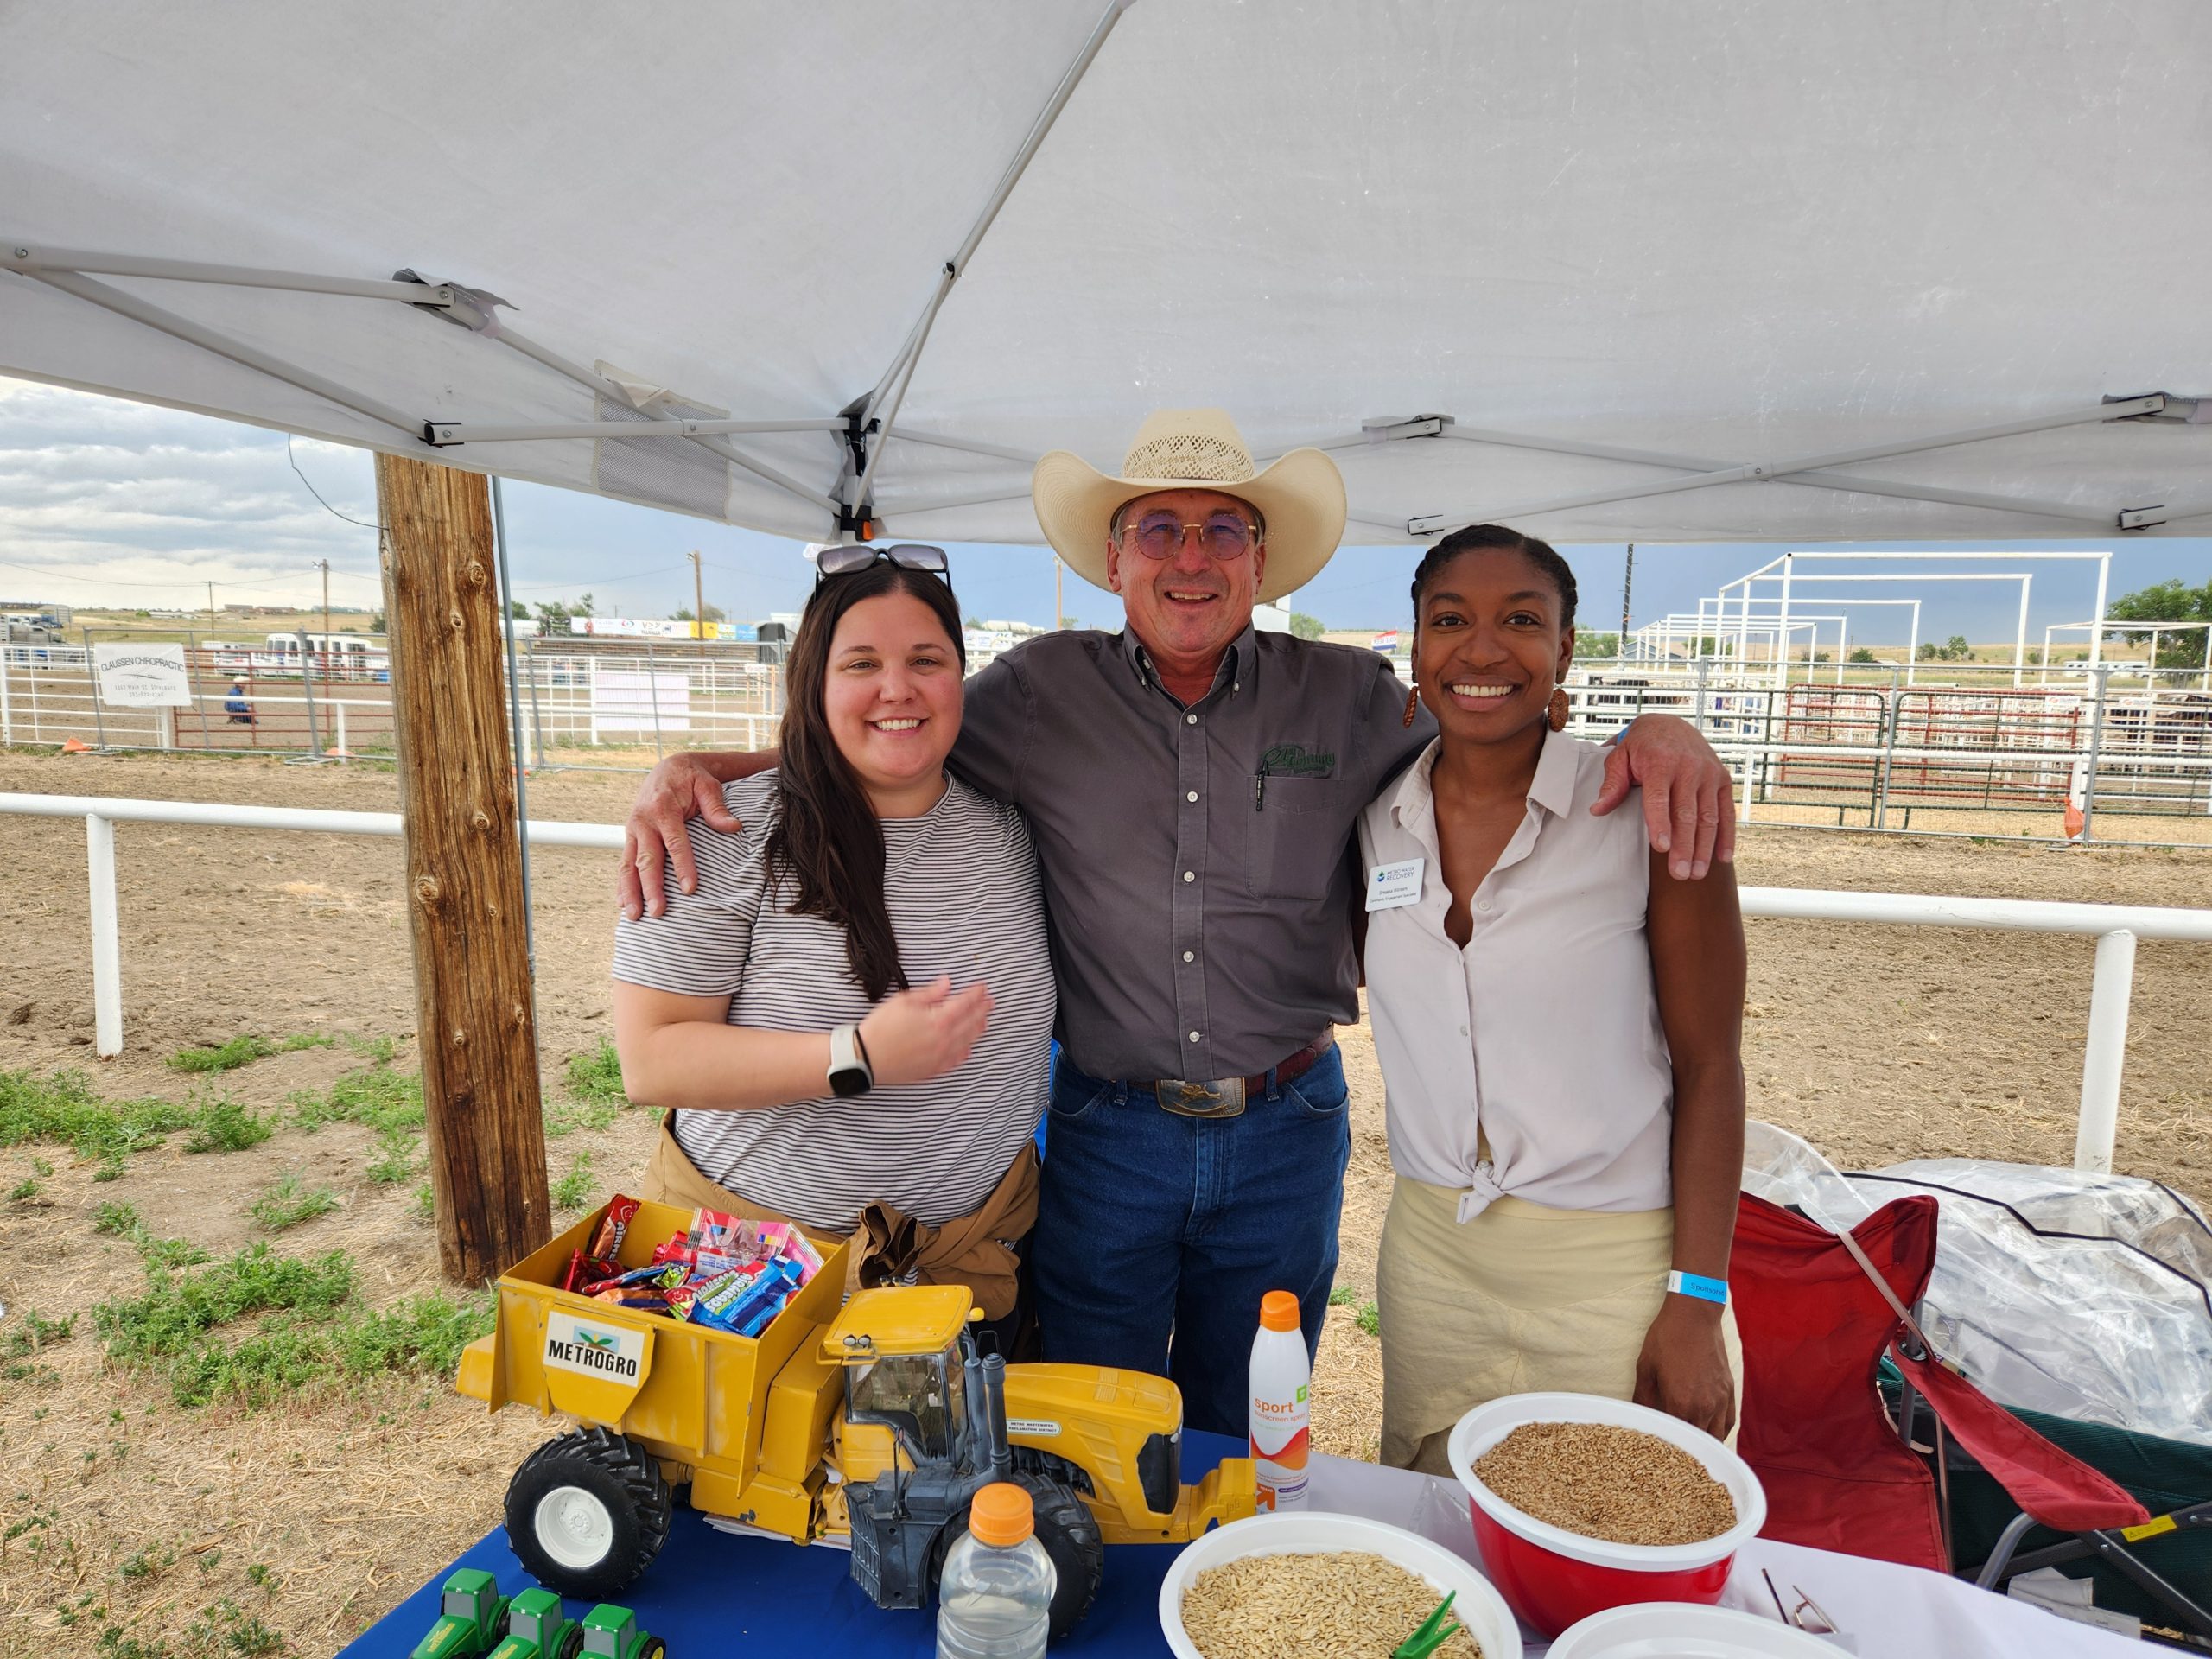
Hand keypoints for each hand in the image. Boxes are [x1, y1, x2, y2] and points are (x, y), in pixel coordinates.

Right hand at [619, 754, 744, 920]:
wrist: (667, 768)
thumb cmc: (691, 779)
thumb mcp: (707, 785)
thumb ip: (717, 807)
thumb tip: (733, 827)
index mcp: (663, 808)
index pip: (675, 842)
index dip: (683, 866)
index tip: (689, 890)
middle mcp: (643, 821)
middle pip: (648, 859)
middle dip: (652, 888)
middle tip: (658, 912)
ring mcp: (633, 830)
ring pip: (629, 865)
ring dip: (630, 892)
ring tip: (634, 916)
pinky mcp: (630, 837)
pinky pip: (624, 863)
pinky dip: (622, 884)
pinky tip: (623, 903)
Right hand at [858, 976, 993, 1086]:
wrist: (865, 1057)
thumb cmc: (881, 1027)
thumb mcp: (903, 1002)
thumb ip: (930, 993)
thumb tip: (947, 984)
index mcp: (938, 1020)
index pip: (965, 1003)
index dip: (976, 994)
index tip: (983, 987)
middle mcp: (944, 1039)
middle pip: (971, 1022)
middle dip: (982, 1010)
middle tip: (990, 1002)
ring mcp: (940, 1056)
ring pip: (966, 1042)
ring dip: (977, 1030)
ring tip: (984, 1021)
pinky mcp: (932, 1069)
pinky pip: (955, 1061)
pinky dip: (964, 1053)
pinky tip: (968, 1049)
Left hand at [1591, 714, 1735, 879]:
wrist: (1670, 724)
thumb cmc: (1640, 746)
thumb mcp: (1620, 758)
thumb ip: (1612, 785)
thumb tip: (1597, 810)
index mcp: (1660, 762)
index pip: (1660, 798)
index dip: (1660, 823)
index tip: (1661, 848)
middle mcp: (1689, 767)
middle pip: (1687, 813)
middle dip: (1684, 846)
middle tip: (1679, 874)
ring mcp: (1709, 773)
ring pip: (1709, 816)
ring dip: (1704, 848)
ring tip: (1696, 874)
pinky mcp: (1722, 779)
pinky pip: (1727, 811)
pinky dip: (1727, 835)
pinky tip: (1723, 859)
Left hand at [1632, 1297, 1735, 1440]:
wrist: (1695, 1315)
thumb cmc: (1667, 1338)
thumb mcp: (1646, 1367)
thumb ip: (1643, 1398)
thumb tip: (1639, 1418)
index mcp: (1680, 1403)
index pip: (1675, 1438)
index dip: (1665, 1444)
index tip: (1657, 1448)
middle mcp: (1704, 1406)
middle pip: (1697, 1443)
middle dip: (1686, 1449)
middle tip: (1673, 1451)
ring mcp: (1720, 1400)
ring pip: (1716, 1437)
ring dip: (1704, 1444)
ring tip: (1691, 1446)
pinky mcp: (1730, 1392)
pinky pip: (1729, 1423)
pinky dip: (1719, 1431)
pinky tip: (1708, 1431)